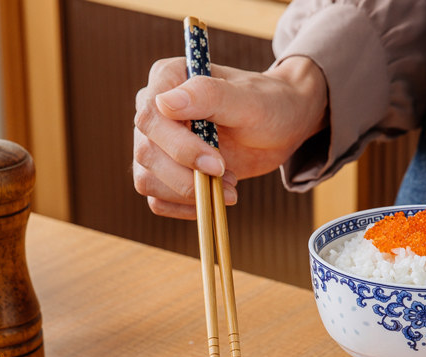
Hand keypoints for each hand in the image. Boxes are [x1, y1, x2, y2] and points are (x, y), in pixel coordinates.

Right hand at [133, 56, 327, 218]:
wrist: (279, 128)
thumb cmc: (267, 105)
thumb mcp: (247, 99)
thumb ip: (208, 95)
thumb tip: (164, 103)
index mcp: (167, 80)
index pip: (151, 118)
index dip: (179, 147)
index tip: (216, 164)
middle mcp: (155, 111)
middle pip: (146, 153)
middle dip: (185, 176)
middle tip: (228, 177)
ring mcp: (157, 144)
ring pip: (147, 181)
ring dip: (188, 194)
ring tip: (229, 186)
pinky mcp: (166, 173)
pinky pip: (158, 200)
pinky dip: (184, 208)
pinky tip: (214, 198)